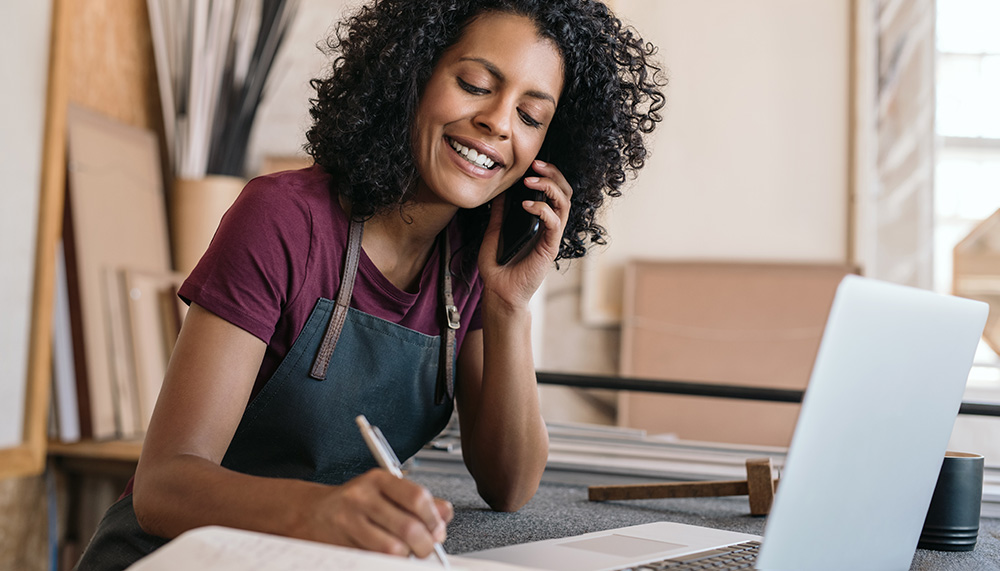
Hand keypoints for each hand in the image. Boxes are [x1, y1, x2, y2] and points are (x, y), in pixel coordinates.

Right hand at [302, 469, 452, 557]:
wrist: (311, 513)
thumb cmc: (354, 502)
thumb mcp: (385, 492)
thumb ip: (417, 501)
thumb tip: (446, 513)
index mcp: (378, 479)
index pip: (416, 497)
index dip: (433, 518)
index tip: (438, 530)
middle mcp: (362, 497)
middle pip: (408, 527)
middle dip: (425, 545)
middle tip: (426, 549)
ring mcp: (348, 521)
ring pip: (392, 548)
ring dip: (405, 556)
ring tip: (405, 552)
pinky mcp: (340, 544)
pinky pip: (373, 558)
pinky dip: (387, 562)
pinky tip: (387, 555)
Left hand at [479, 159, 572, 308]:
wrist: (499, 291)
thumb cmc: (498, 266)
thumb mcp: (494, 232)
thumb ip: (499, 213)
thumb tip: (499, 192)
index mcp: (539, 221)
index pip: (553, 192)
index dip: (547, 175)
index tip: (532, 164)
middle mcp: (549, 227)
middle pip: (564, 193)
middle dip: (554, 174)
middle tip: (537, 165)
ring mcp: (551, 236)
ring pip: (564, 204)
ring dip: (549, 187)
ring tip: (530, 181)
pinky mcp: (550, 247)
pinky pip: (554, 222)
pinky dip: (542, 209)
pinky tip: (526, 205)